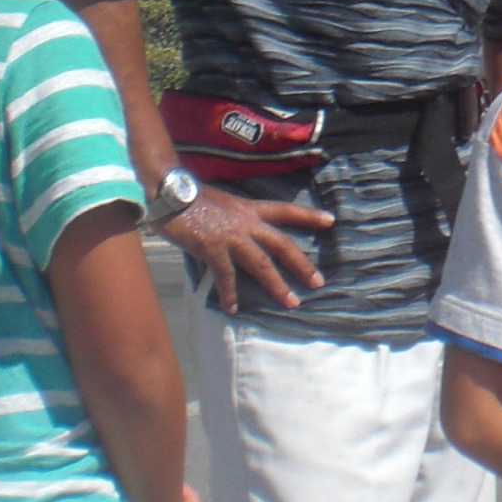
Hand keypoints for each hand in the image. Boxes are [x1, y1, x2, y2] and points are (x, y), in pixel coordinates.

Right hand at [162, 182, 330, 311]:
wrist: (170, 192)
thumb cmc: (192, 198)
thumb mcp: (223, 204)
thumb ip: (235, 221)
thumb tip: (241, 236)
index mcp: (250, 209)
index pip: (285, 210)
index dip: (308, 215)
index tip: (330, 221)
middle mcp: (246, 222)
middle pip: (282, 244)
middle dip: (302, 264)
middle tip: (318, 281)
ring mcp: (231, 236)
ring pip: (262, 264)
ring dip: (277, 285)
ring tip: (291, 302)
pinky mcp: (213, 248)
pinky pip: (226, 276)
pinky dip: (229, 294)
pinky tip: (233, 308)